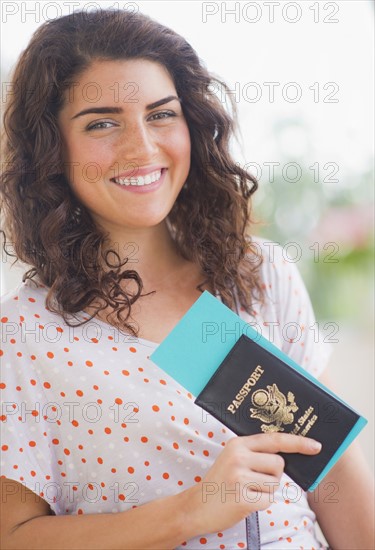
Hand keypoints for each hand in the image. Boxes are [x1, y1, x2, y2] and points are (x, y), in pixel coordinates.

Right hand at [184, 433, 321, 533]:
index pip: (275, 439)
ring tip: (246, 491)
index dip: (298, 442)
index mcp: (238, 443)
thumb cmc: (221, 483)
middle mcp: (238, 456)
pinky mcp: (242, 498)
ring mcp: (239, 477)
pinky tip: (243, 502)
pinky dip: (260, 504)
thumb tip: (288, 455)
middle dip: (272, 476)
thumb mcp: (233, 458)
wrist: (196, 506)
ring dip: (266, 491)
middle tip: (251, 481)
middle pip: (279, 464)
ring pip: (275, 483)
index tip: (316, 446)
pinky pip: (268, 500)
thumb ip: (255, 453)